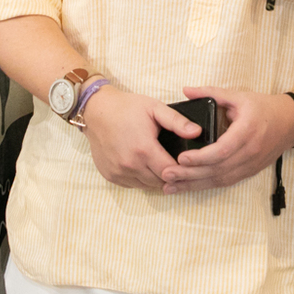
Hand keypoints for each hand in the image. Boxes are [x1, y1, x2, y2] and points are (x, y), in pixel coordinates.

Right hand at [80, 85, 201, 189]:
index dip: (183, 168)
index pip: (172, 171)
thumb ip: (177, 121)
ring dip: (156, 178)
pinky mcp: (110, 176)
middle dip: (171, 174)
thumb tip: (197, 132)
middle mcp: (130, 165)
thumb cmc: (127, 108)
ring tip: (160, 164)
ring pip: (147, 185)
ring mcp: (119, 172)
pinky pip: (132, 184)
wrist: (96, 111)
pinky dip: (141, 179)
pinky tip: (144, 166)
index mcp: (144, 149)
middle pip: (161, 181)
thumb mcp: (154, 108)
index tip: (186, 162)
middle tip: (176, 163)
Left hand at [161, 87, 293, 193]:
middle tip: (166, 174)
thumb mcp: (239, 96)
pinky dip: (205, 185)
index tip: (181, 157)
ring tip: (170, 186)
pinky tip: (188, 187)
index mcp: (247, 131)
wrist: (290, 123)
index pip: (222, 150)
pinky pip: (225, 182)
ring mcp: (250, 165)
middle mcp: (249, 152)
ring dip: (194, 185)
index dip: (201, 157)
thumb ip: (211, 93)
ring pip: (219, 180)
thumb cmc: (264, 108)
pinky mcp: (249, 172)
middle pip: (217, 169)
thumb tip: (186, 89)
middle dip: (190, 174)